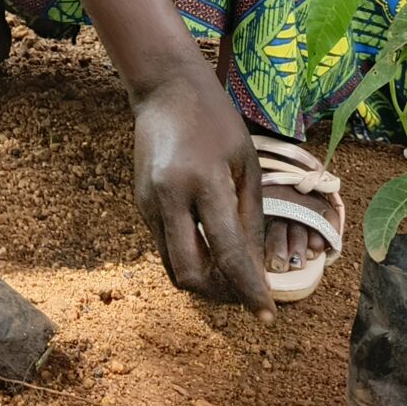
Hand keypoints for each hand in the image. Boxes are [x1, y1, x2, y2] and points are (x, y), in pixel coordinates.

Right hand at [129, 69, 275, 318]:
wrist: (165, 89)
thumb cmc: (215, 120)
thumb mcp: (245, 163)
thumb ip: (249, 218)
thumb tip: (255, 268)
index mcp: (202, 182)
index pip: (228, 252)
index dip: (249, 289)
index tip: (266, 315)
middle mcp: (169, 198)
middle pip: (191, 274)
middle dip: (220, 294)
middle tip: (245, 293)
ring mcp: (148, 203)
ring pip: (173, 267)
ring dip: (203, 281)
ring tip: (230, 274)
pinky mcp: (140, 205)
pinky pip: (164, 247)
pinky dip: (189, 258)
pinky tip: (209, 248)